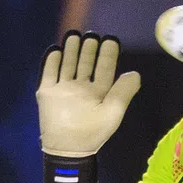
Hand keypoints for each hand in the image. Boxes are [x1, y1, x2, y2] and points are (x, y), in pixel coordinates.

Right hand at [37, 32, 140, 157]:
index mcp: (99, 92)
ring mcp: (63, 89)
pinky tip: (55, 50)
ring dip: (71, 51)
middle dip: (88, 48)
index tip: (111, 38)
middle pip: (85, 63)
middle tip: (91, 34)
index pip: (104, 68)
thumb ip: (124, 91)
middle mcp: (81, 88)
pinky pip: (49, 73)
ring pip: (68, 64)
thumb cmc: (93, 132)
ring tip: (74, 35)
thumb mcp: (114, 111)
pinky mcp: (47, 93)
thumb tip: (135, 73)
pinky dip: (51, 61)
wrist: (67, 148)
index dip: (108, 54)